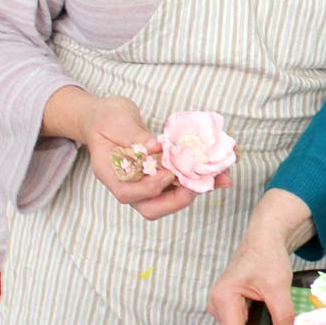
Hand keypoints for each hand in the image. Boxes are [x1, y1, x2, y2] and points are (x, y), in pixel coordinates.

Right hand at [44, 87, 230, 219]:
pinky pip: (177, 182)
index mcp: (111, 174)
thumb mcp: (117, 122)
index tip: (168, 173)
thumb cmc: (106, 119)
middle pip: (151, 207)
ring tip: (220, 178)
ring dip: (195, 190)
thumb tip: (156, 147)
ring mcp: (144, 182)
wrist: (105, 117)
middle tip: (200, 184)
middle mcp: (128, 184)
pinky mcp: (158, 174)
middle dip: (178, 199)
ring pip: (168, 198)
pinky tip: (218, 171)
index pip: (127, 193)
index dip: (149, 187)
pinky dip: (197, 178)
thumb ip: (135, 137)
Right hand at [208, 189, 313, 324]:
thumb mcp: (279, 285)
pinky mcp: (228, 306)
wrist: (265, 238)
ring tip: (271, 312)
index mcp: (223, 299)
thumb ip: (282, 315)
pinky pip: (242, 324)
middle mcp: (216, 305)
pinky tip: (266, 310)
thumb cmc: (267, 256)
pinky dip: (255, 322)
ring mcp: (221, 307)